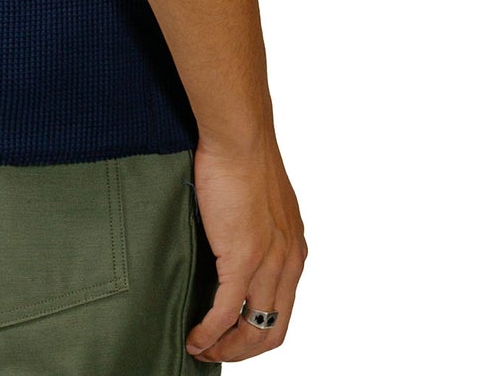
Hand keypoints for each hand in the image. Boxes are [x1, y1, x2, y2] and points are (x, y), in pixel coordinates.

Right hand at [185, 133, 305, 361]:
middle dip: (241, 350)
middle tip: (214, 351)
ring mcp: (267, 263)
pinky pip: (226, 311)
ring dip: (224, 348)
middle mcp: (288, 263)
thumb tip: (236, 241)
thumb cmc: (244, 156)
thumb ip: (259, 230)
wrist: (240, 137)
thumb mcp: (264, 203)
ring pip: (251, 329)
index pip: (283, 311)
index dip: (257, 333)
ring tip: (200, 350)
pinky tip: (194, 338)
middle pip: (272, 331)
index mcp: (294, 250)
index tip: (231, 336)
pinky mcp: (242, 258)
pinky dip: (209, 333)